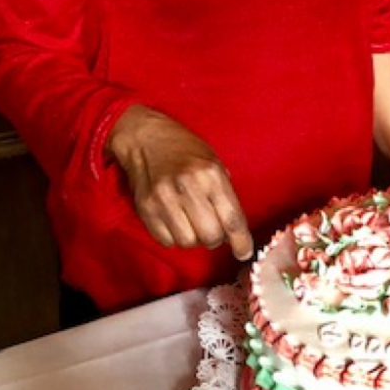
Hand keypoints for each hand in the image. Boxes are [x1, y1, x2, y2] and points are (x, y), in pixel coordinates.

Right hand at [106, 104, 253, 259]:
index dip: (241, 241)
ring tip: (192, 221)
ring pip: (188, 242)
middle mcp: (187, 187)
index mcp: (210, 174)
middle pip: (210, 236)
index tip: (244, 252)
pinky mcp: (146, 209)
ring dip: (194, 237)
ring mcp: (164, 199)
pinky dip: (174, 236)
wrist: (145, 137)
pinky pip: (166, 241)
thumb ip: (224, 192)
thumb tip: (233, 230)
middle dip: (216, 238)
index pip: (232, 218)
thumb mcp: (213, 161)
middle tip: (213, 228)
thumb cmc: (184, 149)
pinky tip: (175, 219)